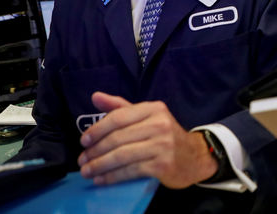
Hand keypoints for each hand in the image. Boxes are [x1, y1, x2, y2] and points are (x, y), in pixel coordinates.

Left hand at [77, 92, 217, 187]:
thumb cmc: (165, 135)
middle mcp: (159, 124)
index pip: (119, 117)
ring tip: (87, 171)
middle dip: (95, 151)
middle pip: (118, 138)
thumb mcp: (146, 116)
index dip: (98, 129)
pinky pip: (130, 170)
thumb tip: (95, 96)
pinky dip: (112, 176)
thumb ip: (120, 107)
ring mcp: (162, 145)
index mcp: (153, 109)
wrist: (194, 156)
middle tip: (82, 160)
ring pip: (122, 155)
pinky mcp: (163, 165)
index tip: (84, 141)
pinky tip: (101, 179)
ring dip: (100, 165)